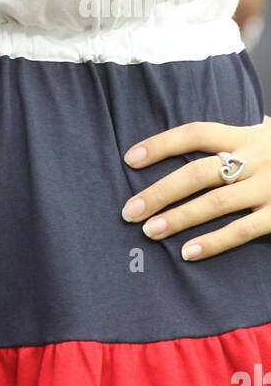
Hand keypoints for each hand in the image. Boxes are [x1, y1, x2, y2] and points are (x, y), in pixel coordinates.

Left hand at [121, 116, 270, 259]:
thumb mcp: (265, 134)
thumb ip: (233, 138)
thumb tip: (187, 144)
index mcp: (246, 134)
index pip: (195, 133)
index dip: (161, 144)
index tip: (129, 158)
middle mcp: (255, 158)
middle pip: (198, 171)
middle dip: (160, 190)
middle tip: (130, 209)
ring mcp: (269, 187)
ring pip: (216, 202)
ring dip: (179, 217)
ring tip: (149, 231)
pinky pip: (243, 230)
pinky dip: (214, 242)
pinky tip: (188, 252)